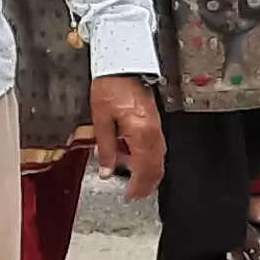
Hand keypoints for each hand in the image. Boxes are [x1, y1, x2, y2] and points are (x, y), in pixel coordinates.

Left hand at [91, 75, 165, 201]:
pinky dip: (147, 157)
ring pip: (158, 158)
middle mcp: (153, 132)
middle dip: (147, 184)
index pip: (145, 169)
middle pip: (157, 167)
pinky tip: (133, 157)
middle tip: (136, 194)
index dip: (139, 186)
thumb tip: (107, 170)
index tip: (131, 196)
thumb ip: (106, 147)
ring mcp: (156, 126)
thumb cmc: (111, 85)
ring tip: (133, 179)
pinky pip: (156, 146)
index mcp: (141, 133)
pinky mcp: (154, 121)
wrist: (123, 63)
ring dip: (148, 172)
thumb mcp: (101, 118)